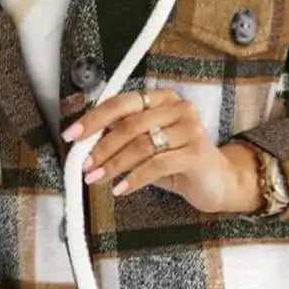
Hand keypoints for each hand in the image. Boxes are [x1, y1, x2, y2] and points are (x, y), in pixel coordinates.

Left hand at [61, 88, 264, 213]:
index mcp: (162, 99)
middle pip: (130, 124)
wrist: (216, 182)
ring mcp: (190, 129)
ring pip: (141, 145)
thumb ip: (121, 141)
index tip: (72, 135)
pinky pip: (157, 165)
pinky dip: (135, 178)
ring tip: (97, 178)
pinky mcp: (197, 152)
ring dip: (114, 165)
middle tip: (84, 165)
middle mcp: (178, 108)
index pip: (121, 103)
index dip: (93, 119)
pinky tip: (121, 189)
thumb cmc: (177, 163)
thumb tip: (84, 146)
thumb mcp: (146, 148)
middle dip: (101, 147)